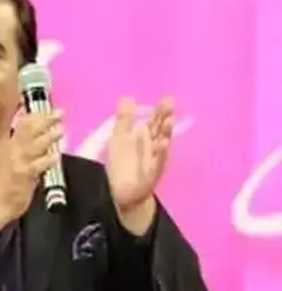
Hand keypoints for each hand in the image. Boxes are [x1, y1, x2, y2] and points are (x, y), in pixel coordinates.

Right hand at [0, 109, 63, 233]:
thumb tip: (42, 135)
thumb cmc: (7, 183)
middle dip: (45, 119)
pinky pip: (36, 166)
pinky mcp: (22, 176)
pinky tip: (56, 156)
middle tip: (60, 112)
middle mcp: (12, 150)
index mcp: (10, 145)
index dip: (37, 114)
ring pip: (33, 145)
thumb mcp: (13, 160)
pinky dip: (46, 160)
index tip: (51, 108)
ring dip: (47, 137)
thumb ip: (26, 147)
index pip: (23, 124)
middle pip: (28, 129)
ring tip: (61, 129)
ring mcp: (17, 162)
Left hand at [106, 97, 173, 231]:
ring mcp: (155, 159)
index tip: (167, 98)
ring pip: (162, 144)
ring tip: (169, 121)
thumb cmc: (124, 164)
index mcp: (145, 138)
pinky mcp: (152, 173)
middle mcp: (153, 146)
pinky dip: (161, 153)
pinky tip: (163, 144)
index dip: (160, 111)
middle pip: (161, 130)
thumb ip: (124, 120)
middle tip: (171, 104)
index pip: (154, 122)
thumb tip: (127, 97)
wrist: (125, 193)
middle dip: (166, 117)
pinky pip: (158, 162)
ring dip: (166, 133)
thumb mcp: (120, 139)